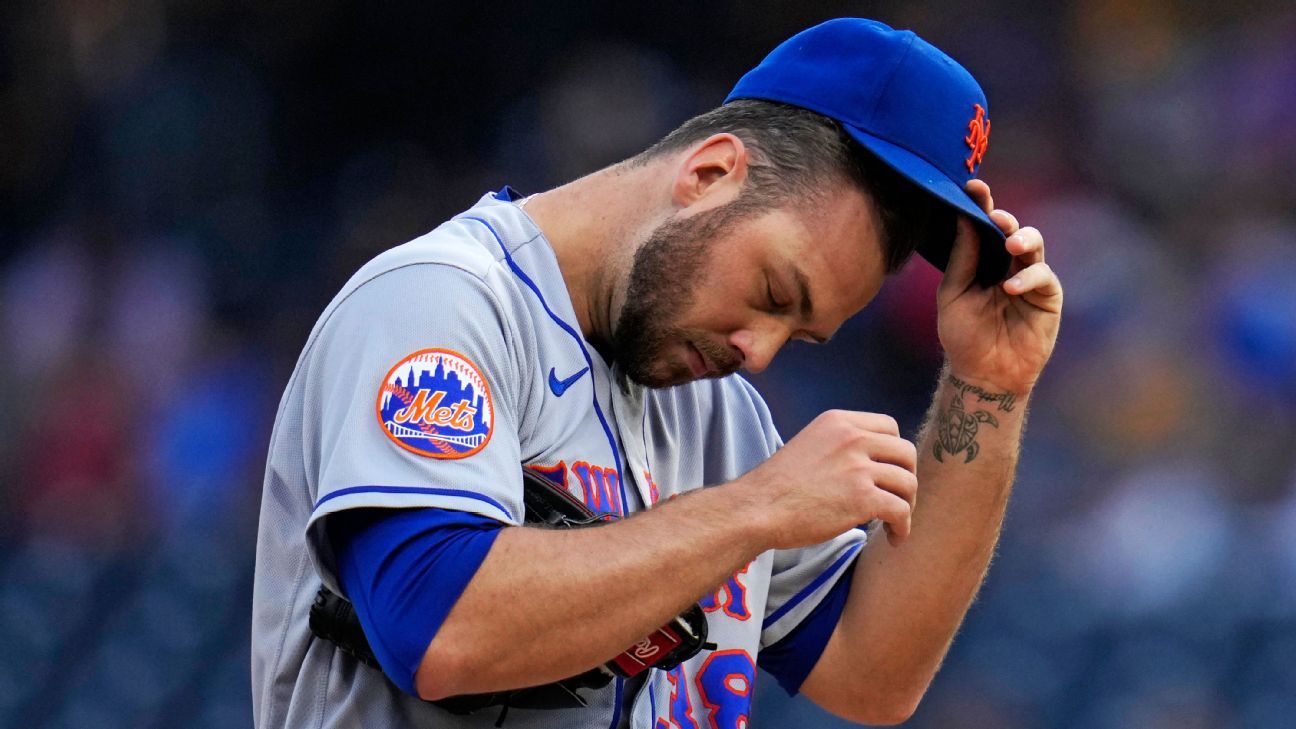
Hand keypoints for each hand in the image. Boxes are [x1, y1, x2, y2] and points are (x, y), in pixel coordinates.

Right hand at [742, 410, 917, 548]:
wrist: (758, 508)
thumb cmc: (778, 485)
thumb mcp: (809, 444)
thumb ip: (840, 446)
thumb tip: (869, 463)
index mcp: (838, 421)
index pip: (890, 426)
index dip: (894, 452)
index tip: (887, 472)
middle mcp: (852, 438)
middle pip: (905, 453)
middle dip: (906, 477)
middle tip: (896, 498)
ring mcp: (858, 468)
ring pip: (908, 483)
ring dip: (906, 506)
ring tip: (894, 522)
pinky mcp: (862, 498)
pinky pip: (900, 511)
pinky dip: (903, 527)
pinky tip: (894, 537)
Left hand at [936, 181, 1062, 393]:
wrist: (982, 374)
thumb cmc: (963, 336)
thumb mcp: (953, 294)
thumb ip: (961, 258)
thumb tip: (964, 219)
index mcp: (982, 260)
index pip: (983, 226)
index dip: (981, 205)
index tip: (973, 187)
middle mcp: (1007, 264)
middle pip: (1011, 230)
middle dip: (1004, 219)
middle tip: (994, 216)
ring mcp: (1030, 278)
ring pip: (1034, 246)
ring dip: (1023, 239)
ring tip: (1009, 244)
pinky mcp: (1047, 297)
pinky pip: (1043, 277)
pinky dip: (1028, 278)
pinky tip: (1011, 287)